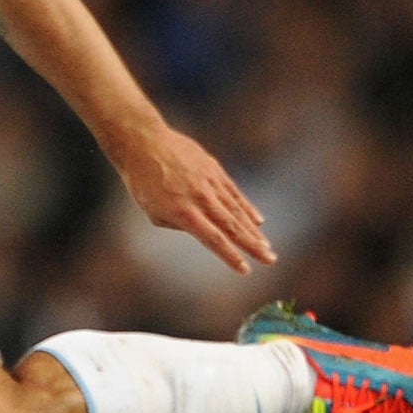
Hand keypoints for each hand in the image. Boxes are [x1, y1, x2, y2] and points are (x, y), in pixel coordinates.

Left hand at [112, 122, 275, 273]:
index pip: (213, 238)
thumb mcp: (153, 211)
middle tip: (270, 259)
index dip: (230, 255)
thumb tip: (201, 230)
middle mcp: (200, 198)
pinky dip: (246, 207)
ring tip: (266, 246)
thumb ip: (179, 224)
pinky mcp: (214, 169)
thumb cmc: (142, 182)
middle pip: (232, 226)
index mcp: (183, 212)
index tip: (245, 270)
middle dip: (253, 246)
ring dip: (254, 230)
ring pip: (236, 210)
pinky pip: (234, 192)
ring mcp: (209, 182)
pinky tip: (258, 220)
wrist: (144, 143)